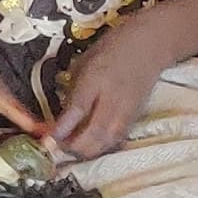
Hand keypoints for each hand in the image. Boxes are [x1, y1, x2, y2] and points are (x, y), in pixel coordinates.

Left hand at [47, 23, 172, 162]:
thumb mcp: (85, 61)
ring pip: (104, 143)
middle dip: (72, 147)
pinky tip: (91, 146)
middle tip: (57, 145)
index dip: (60, 129)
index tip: (47, 139)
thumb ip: (73, 87)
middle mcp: (112, 101)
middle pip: (92, 136)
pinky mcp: (133, 119)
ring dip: (86, 151)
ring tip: (72, 148)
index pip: (76, 112)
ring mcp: (125, 113)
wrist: (149, 47)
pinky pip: (114, 141)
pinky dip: (100, 147)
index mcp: (96, 81)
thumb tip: (62, 112)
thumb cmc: (115, 48)